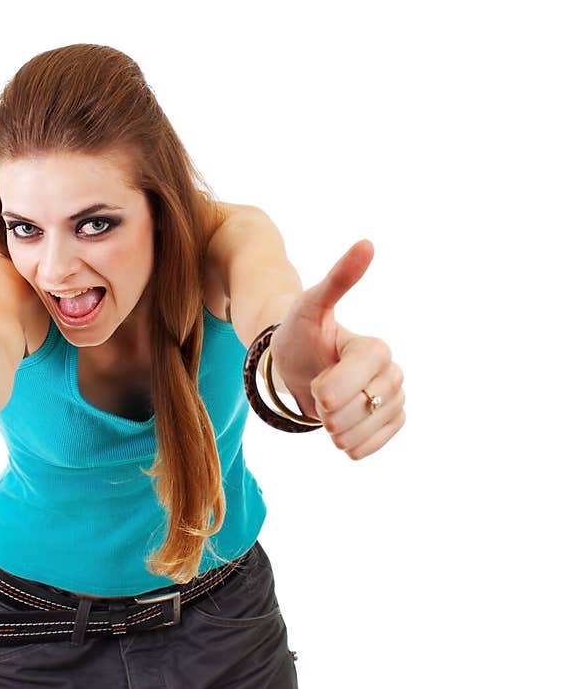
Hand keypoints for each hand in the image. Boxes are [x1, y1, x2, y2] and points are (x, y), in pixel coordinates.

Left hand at [269, 240, 405, 459]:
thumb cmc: (300, 333)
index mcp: (375, 348)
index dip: (333, 388)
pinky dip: (354, 446)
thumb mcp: (310, 306)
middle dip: (332, 411)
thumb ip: (339, 279)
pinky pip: (377, 444)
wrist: (296, 363)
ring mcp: (393, 398)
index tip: (314, 385)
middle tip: (317, 398)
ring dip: (340, 432)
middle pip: (366, 406)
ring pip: (371, 428)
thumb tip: (367, 243)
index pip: (363, 376)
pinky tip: (340, 435)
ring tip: (325, 415)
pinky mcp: (389, 420)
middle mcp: (391, 372)